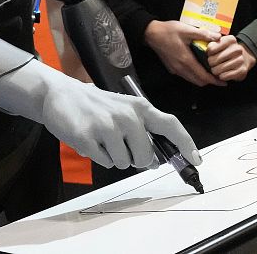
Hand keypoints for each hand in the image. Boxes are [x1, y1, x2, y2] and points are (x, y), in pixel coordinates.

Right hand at [0, 60, 200, 169]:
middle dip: (135, 159)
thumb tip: (156, 161)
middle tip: (119, 145)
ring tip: (102, 139)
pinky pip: (104, 162)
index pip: (170, 125)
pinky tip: (90, 140)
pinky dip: (98, 157)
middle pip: (145, 156)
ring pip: (124, 163)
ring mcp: (107, 126)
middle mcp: (127, 115)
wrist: (60, 93)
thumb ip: (142, 131)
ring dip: (114, 158)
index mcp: (140, 107)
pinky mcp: (88, 137)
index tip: (195, 160)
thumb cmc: (97, 105)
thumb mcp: (124, 110)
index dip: (185, 143)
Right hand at [144, 20, 222, 86]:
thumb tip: (218, 37)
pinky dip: (195, 75)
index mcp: (186, 60)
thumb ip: (203, 34)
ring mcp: (175, 69)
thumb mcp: (187, 30)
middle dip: (210, 81)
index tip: (224, 82)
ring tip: (212, 73)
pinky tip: (199, 67)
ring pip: (192, 79)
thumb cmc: (169, 31)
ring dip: (202, 79)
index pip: (203, 76)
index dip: (214, 81)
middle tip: (220, 77)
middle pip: (198, 81)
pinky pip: (186, 76)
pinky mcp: (172, 68)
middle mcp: (180, 68)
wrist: (151, 34)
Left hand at [205, 34, 256, 81]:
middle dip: (210, 63)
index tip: (210, 54)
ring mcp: (240, 60)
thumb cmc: (227, 51)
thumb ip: (212, 45)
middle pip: (213, 60)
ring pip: (218, 69)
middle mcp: (237, 49)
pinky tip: (223, 73)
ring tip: (217, 68)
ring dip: (215, 71)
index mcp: (230, 40)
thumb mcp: (220, 44)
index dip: (208, 53)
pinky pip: (224, 76)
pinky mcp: (242, 70)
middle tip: (212, 63)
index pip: (211, 48)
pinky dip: (221, 76)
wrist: (244, 59)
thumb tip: (206, 51)